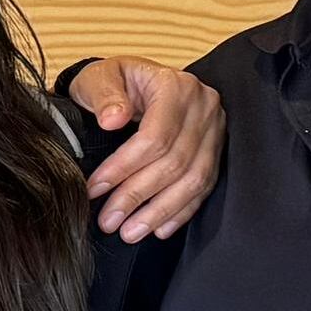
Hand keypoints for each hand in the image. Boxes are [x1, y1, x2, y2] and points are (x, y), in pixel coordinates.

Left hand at [70, 57, 224, 240]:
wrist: (133, 82)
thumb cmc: (114, 80)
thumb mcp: (99, 77)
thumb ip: (103, 95)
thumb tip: (112, 120)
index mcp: (176, 86)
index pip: (155, 137)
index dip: (123, 168)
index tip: (95, 189)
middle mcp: (203, 108)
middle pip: (174, 162)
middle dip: (138, 197)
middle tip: (109, 221)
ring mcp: (214, 130)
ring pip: (194, 180)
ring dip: (160, 212)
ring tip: (130, 232)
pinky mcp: (215, 150)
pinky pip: (204, 186)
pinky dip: (181, 211)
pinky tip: (159, 229)